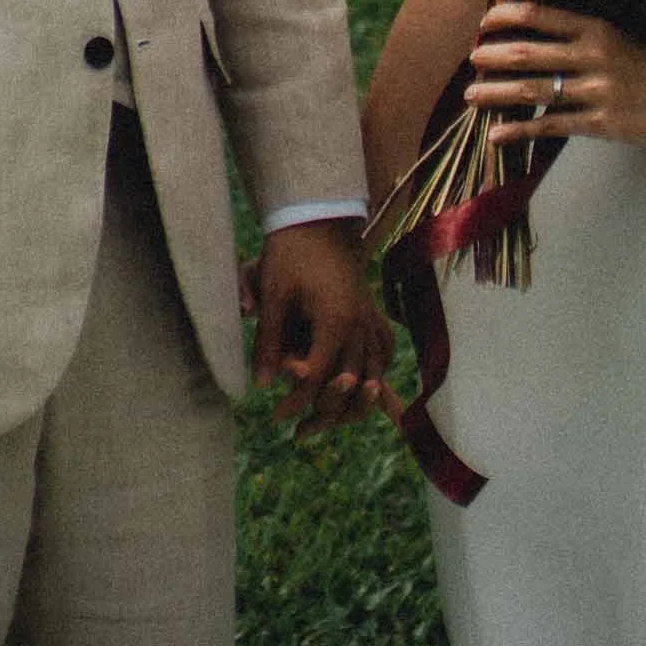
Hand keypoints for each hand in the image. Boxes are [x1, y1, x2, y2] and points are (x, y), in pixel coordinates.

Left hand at [247, 223, 393, 431]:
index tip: (276, 417)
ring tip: (330, 420)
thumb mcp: (273, 294)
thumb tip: (262, 385)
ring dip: (356, 399)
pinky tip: (371, 386)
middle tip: (299, 431)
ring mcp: (370, 315)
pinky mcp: (372, 307)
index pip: (317, 377)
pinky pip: (384, 348)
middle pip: (349, 383)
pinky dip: (378, 369)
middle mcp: (360, 323)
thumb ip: (269, 341)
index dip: (296, 402)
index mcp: (335, 320)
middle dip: (325, 412)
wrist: (316, 214)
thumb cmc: (289, 252)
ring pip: (374, 371)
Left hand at [465, 1, 645, 149]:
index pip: (540, 16)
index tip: (483, 23)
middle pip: (529, 53)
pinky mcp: (602, 123)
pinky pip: (552, 126)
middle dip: (493, 56)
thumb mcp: (616, 40)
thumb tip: (532, 40)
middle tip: (470, 59)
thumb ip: (579, 40)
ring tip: (470, 95)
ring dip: (496, 92)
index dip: (505, 17)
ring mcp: (597, 91)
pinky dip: (520, 130)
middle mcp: (593, 55)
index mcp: (595, 28)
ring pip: (535, 91)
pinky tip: (497, 133)